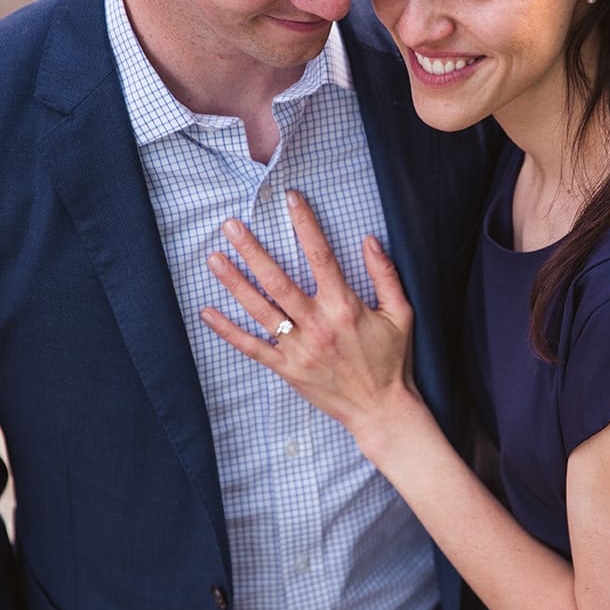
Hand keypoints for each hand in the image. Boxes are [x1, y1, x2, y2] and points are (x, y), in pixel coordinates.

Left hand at [199, 191, 424, 445]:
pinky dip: (228, 331)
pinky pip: (252, 348)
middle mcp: (318, 325)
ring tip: (214, 259)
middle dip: (252, 251)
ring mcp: (299, 349)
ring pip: (260, 310)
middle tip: (231, 226)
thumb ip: (385, 275)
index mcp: (345, 306)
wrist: (381, 409)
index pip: (321, 256)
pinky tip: (207, 312)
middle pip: (278, 281)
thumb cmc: (392, 360)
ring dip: (235, 283)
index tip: (290, 200)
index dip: (305, 224)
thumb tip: (369, 240)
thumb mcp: (401, 314)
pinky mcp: (287, 369)